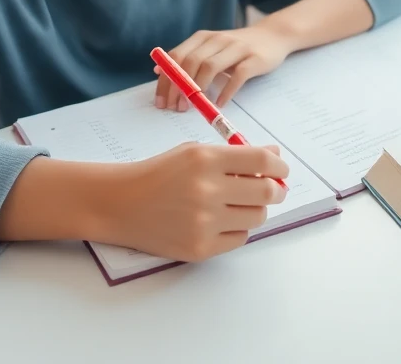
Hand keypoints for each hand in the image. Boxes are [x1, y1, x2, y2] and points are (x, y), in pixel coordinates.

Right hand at [100, 143, 289, 262]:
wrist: (120, 203)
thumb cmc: (159, 173)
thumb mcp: (193, 152)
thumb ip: (235, 154)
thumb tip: (274, 155)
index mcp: (205, 160)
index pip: (262, 161)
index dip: (279, 165)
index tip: (281, 169)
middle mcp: (206, 190)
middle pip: (266, 192)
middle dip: (275, 189)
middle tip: (271, 189)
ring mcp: (203, 222)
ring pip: (256, 217)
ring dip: (254, 209)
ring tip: (237, 204)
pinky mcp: (199, 248)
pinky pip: (239, 239)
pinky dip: (236, 229)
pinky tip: (220, 220)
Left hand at [154, 25, 294, 109]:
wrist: (273, 36)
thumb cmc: (237, 47)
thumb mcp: (211, 48)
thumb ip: (188, 57)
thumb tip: (160, 71)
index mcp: (202, 37)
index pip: (176, 56)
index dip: (166, 80)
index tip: (161, 102)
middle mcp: (217, 39)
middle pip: (191, 62)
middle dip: (180, 87)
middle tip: (176, 108)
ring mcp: (236, 48)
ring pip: (211, 66)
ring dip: (198, 89)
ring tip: (193, 107)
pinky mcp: (254, 58)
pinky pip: (237, 76)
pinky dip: (226, 91)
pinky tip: (219, 104)